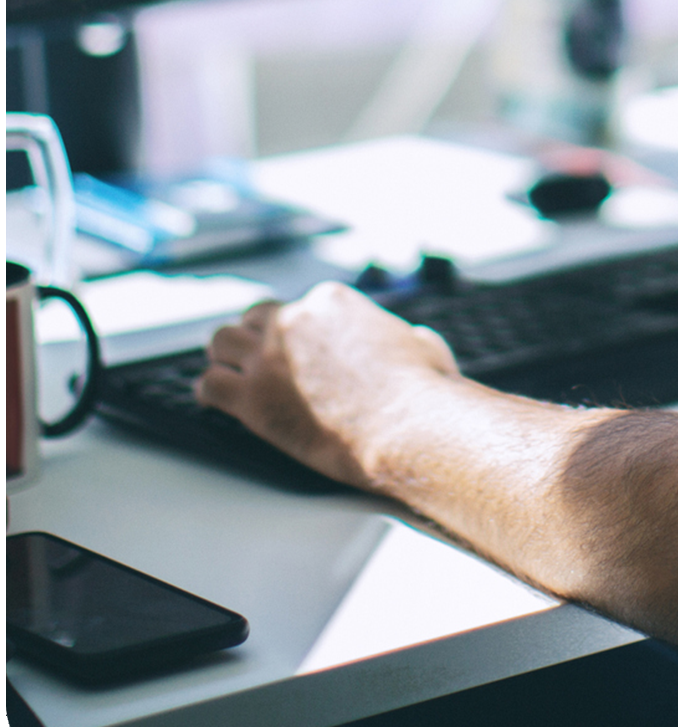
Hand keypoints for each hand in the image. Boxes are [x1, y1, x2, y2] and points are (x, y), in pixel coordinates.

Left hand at [196, 283, 459, 489]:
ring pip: (219, 342)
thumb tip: (414, 342)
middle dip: (254, 339)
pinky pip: (208, 385)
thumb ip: (405, 337)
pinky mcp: (251, 397)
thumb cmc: (421, 389)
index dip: (293, 333)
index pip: (294, 307)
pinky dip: (210, 393)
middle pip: (252, 318)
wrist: (407, 424)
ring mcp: (268, 357)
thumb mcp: (421, 343)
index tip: (295, 353)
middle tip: (258, 364)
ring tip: (232, 379)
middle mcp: (294, 320)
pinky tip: (217, 404)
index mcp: (331, 302)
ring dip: (226, 359)